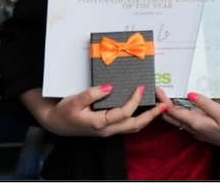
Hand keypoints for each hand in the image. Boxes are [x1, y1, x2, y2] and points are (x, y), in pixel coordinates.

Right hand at [21, 85, 166, 136]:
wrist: (56, 122)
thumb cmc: (64, 111)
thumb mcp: (74, 100)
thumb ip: (92, 93)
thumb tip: (110, 87)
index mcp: (99, 123)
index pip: (124, 113)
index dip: (135, 100)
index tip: (141, 87)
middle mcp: (107, 130)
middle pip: (134, 125)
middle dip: (151, 115)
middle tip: (164, 105)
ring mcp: (108, 131)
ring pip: (132, 128)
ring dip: (148, 118)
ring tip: (159, 108)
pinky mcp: (108, 128)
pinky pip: (127, 126)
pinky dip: (139, 119)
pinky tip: (145, 111)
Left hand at [156, 89, 219, 151]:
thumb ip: (205, 104)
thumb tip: (189, 94)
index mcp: (197, 123)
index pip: (174, 112)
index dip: (163, 101)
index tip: (157, 90)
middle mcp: (194, 129)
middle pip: (172, 117)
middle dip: (163, 105)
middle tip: (158, 91)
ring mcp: (198, 131)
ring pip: (180, 119)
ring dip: (172, 108)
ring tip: (169, 94)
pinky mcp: (203, 130)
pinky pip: (188, 120)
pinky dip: (183, 110)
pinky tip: (187, 102)